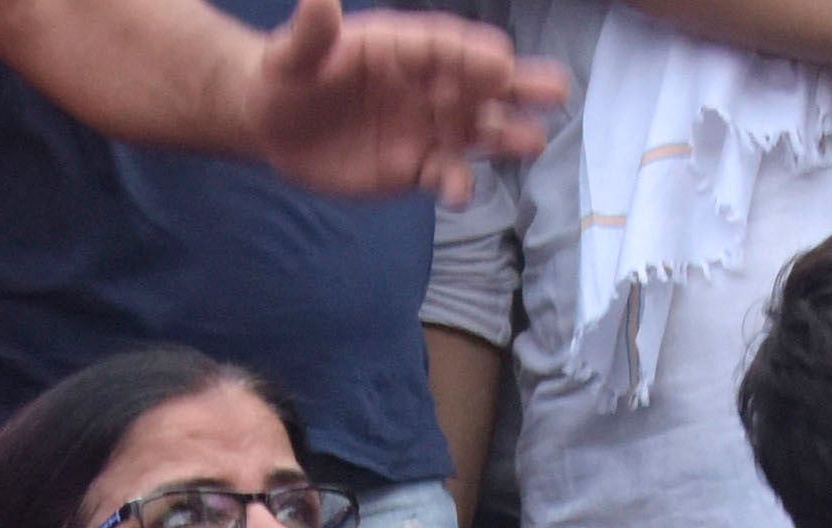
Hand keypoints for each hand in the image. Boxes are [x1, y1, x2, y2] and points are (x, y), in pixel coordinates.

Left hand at [246, 0, 567, 207]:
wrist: (274, 118)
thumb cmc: (289, 71)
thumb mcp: (293, 51)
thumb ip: (312, 30)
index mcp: (404, 46)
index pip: (446, 46)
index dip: (473, 54)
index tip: (500, 62)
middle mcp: (425, 84)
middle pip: (479, 84)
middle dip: (517, 87)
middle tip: (557, 90)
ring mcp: (425, 125)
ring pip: (475, 129)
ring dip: (505, 136)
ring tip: (535, 142)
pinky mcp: (414, 166)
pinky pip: (444, 173)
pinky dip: (456, 183)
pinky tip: (460, 194)